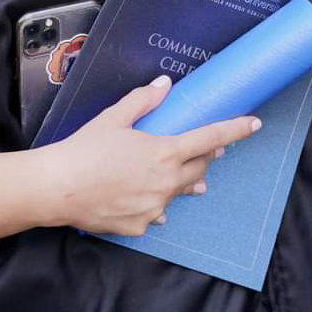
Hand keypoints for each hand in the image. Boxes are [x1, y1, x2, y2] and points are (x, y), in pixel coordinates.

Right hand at [34, 76, 260, 236]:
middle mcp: (166, 182)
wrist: (57, 189)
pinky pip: (158, 214)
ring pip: (180, 192)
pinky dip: (157, 204)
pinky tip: (151, 199)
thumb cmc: (84, 149)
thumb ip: (143, 101)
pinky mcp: (140, 226)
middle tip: (209, 149)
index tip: (254, 125)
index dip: (235, 130)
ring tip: (194, 180)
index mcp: (165, 152)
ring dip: (187, 182)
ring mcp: (155, 208)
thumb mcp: (114, 118)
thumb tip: (164, 85)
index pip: (211, 138)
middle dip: (207, 156)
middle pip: (199, 166)